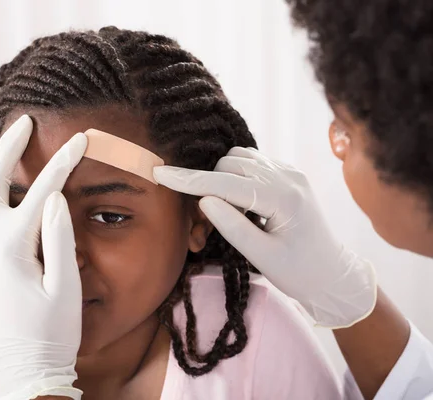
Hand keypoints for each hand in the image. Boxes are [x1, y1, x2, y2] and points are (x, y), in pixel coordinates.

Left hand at [0, 115, 86, 399]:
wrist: (25, 369)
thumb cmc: (52, 331)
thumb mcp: (67, 285)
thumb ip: (60, 236)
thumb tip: (56, 196)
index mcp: (14, 245)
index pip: (43, 191)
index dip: (64, 161)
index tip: (82, 137)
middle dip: (9, 148)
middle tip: (23, 122)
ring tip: (2, 161)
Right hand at [154, 147, 376, 327]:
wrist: (334, 274)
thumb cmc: (299, 273)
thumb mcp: (262, 257)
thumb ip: (232, 226)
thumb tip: (204, 199)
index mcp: (283, 198)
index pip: (226, 183)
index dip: (190, 179)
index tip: (161, 173)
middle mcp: (288, 176)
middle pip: (231, 163)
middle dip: (210, 182)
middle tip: (209, 218)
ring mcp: (291, 172)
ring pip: (241, 158)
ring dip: (224, 177)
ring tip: (230, 210)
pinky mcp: (289, 174)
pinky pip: (253, 163)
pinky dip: (238, 176)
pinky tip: (243, 201)